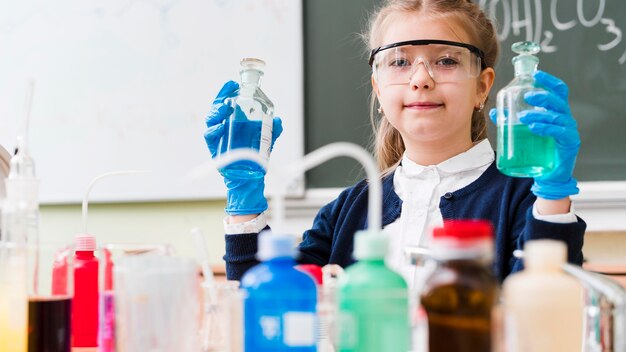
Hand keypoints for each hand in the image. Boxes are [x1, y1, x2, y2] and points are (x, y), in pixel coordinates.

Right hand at [204, 81, 283, 214]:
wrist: (250, 176)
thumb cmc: (255, 155)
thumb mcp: (267, 140)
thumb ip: (273, 130)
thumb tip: (278, 120)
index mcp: (233, 121)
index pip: (227, 102)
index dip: (227, 92)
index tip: (231, 84)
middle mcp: (223, 127)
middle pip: (217, 109)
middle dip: (220, 98)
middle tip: (229, 95)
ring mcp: (218, 137)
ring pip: (211, 121)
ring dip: (216, 112)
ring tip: (224, 108)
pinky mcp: (215, 148)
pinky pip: (210, 137)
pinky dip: (214, 131)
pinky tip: (220, 127)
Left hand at [489, 71, 579, 199]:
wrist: (548, 174)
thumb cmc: (538, 149)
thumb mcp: (523, 131)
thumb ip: (511, 120)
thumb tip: (494, 110)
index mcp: (556, 111)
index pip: (557, 90)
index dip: (548, 80)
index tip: (535, 74)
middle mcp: (565, 118)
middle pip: (558, 100)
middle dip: (543, 95)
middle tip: (527, 95)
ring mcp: (569, 130)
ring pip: (556, 116)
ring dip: (538, 114)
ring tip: (522, 116)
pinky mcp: (570, 142)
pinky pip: (559, 132)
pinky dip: (545, 128)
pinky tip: (533, 128)